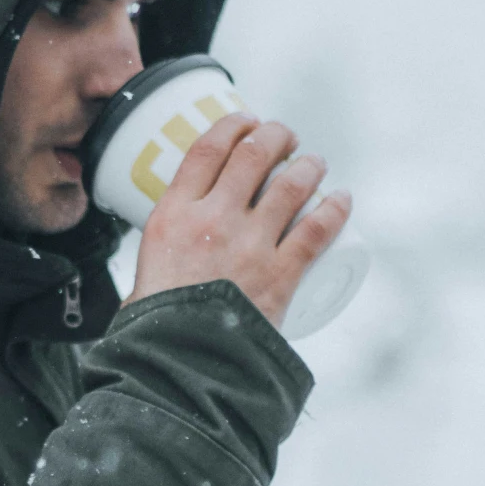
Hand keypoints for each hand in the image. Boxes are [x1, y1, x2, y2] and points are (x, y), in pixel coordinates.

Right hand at [126, 113, 351, 329]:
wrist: (180, 364)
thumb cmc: (155, 328)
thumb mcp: (140, 279)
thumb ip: (156, 268)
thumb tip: (158, 279)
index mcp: (173, 215)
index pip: (207, 149)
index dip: (233, 126)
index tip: (247, 120)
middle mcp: (214, 220)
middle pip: (253, 156)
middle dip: (276, 136)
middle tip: (286, 138)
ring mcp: (250, 245)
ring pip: (290, 185)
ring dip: (309, 165)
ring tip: (315, 162)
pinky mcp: (281, 274)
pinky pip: (316, 230)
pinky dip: (335, 209)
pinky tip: (343, 198)